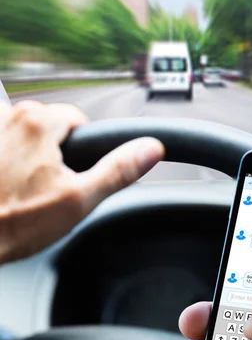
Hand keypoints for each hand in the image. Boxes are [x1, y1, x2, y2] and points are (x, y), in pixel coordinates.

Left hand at [0, 100, 163, 262]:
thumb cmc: (15, 223)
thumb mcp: (79, 201)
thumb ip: (118, 171)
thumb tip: (150, 150)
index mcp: (38, 123)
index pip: (77, 120)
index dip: (83, 151)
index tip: (73, 175)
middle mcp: (9, 116)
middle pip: (49, 127)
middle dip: (54, 154)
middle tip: (48, 189)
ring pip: (24, 136)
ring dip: (28, 157)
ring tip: (23, 190)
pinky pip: (4, 145)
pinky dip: (8, 161)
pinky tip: (6, 186)